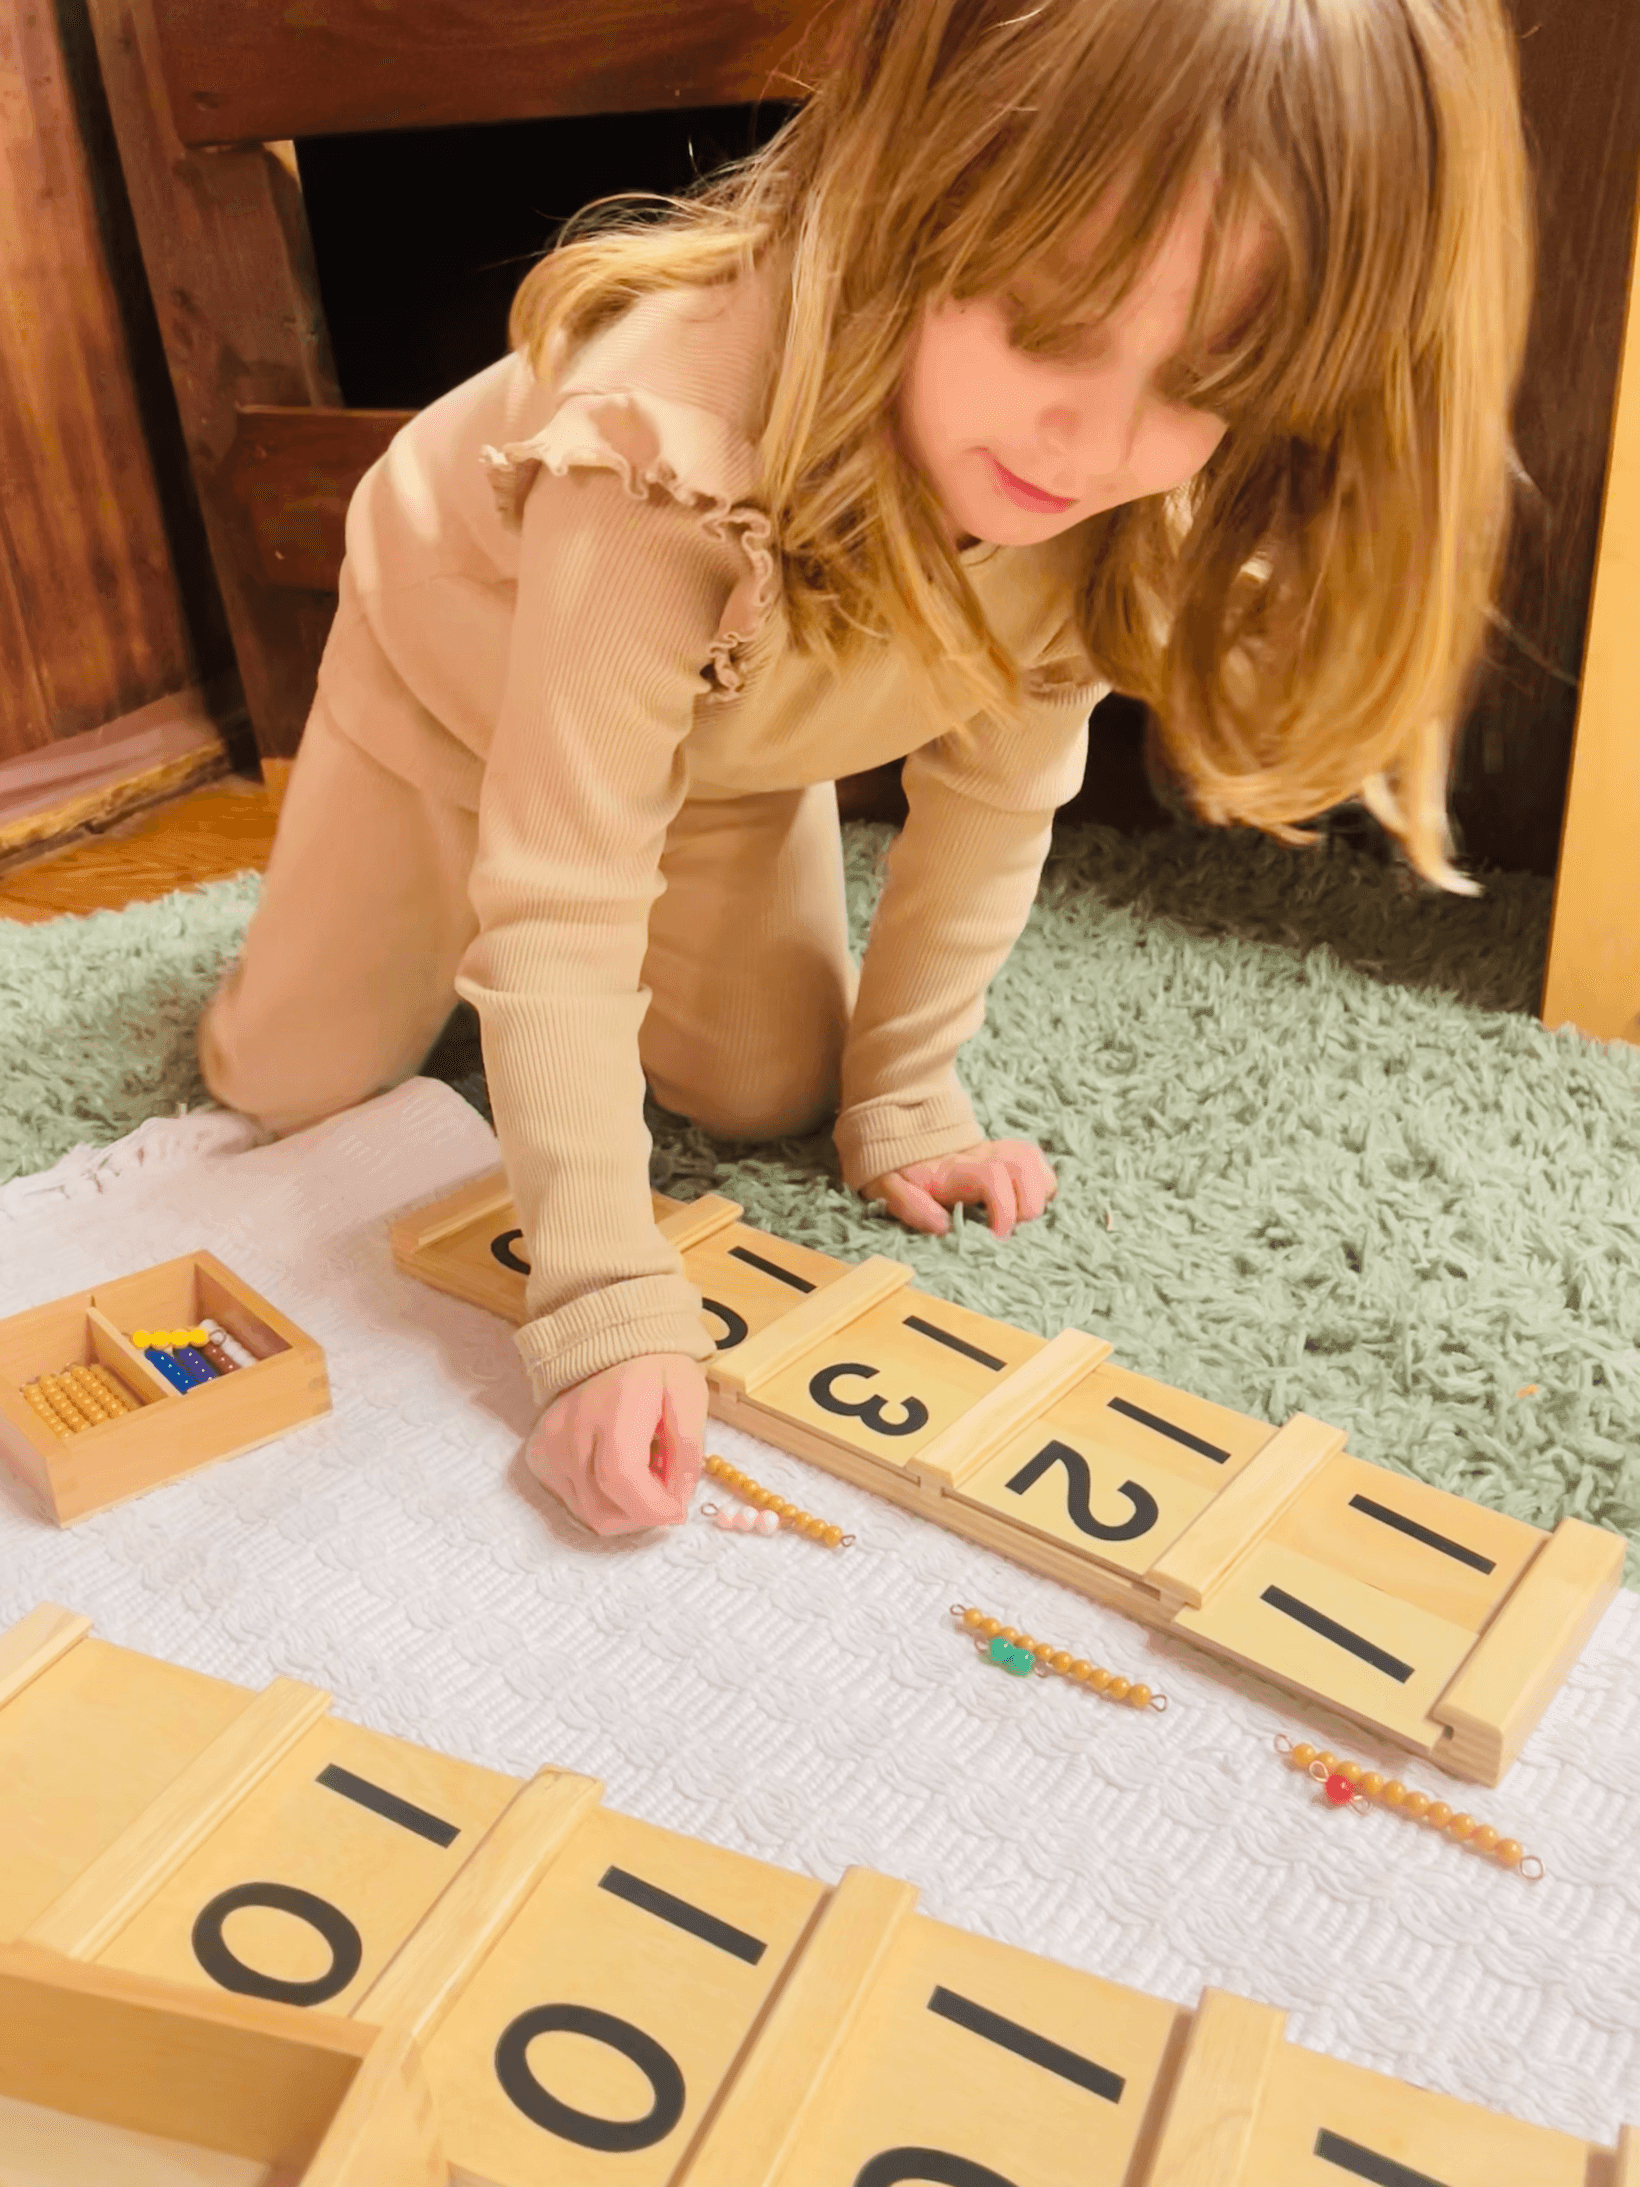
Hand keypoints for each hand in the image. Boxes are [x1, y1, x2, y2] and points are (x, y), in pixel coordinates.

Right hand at [525, 1352, 706, 1535]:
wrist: (607, 1341)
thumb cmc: (655, 1368)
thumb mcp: (688, 1396)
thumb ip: (687, 1449)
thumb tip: (677, 1499)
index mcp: (614, 1409)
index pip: (621, 1477)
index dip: (651, 1507)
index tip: (678, 1510)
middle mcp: (572, 1430)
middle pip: (602, 1507)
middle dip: (642, 1515)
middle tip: (666, 1494)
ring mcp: (549, 1445)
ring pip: (587, 1511)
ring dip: (623, 1511)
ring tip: (644, 1481)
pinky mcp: (539, 1455)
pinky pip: (571, 1500)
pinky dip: (601, 1501)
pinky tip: (617, 1476)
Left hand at [868, 1139, 1056, 1239]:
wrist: (901, 1136)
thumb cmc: (897, 1170)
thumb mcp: (887, 1187)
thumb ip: (909, 1205)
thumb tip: (942, 1226)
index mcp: (954, 1167)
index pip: (993, 1177)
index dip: (1005, 1209)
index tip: (999, 1237)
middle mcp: (981, 1154)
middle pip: (1022, 1165)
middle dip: (1027, 1204)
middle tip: (1009, 1230)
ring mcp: (996, 1151)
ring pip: (1033, 1161)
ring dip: (1037, 1194)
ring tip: (1019, 1218)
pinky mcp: (1006, 1154)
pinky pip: (1037, 1163)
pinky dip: (1040, 1185)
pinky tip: (1024, 1204)